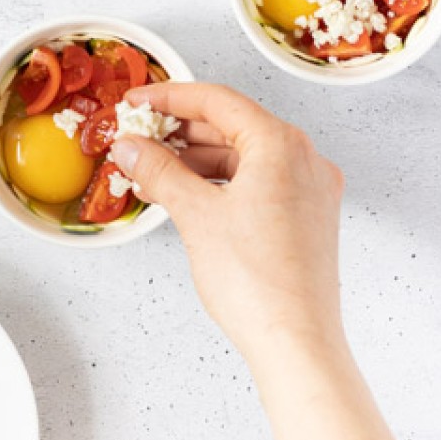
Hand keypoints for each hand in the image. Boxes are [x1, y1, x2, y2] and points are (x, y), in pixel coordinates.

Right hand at [113, 82, 440, 439]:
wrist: (296, 341)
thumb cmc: (257, 282)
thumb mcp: (195, 215)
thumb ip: (159, 171)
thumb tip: (131, 147)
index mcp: (282, 145)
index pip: (218, 101)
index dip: (169, 97)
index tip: (136, 102)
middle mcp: (303, 160)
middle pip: (233, 126)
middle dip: (181, 131)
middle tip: (138, 137)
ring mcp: (309, 190)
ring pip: (244, 157)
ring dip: (197, 160)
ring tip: (152, 170)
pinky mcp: (305, 219)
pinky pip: (257, 183)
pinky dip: (220, 183)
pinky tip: (187, 195)